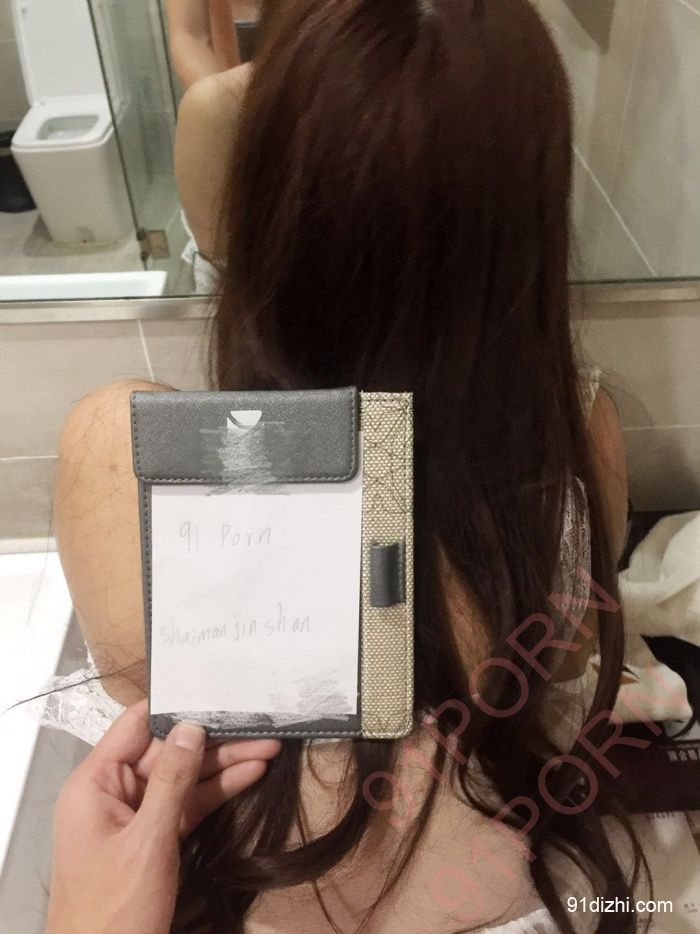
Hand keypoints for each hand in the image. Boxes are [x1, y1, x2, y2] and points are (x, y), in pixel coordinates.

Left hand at [47, 700, 279, 933]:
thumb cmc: (113, 911)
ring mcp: (134, 815)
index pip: (136, 725)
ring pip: (184, 776)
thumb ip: (172, 780)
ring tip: (268, 747)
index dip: (175, 706)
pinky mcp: (153, 836)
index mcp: (95, 783)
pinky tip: (250, 774)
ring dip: (224, 765)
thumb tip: (191, 727)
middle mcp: (112, 791)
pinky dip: (217, 791)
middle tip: (259, 727)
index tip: (214, 690)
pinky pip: (187, 803)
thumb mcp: (148, 841)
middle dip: (214, 740)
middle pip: (168, 750)